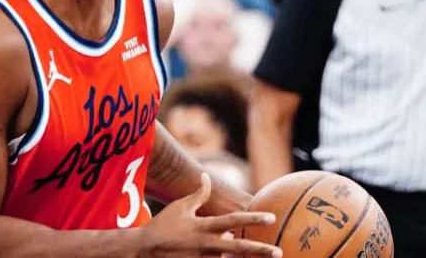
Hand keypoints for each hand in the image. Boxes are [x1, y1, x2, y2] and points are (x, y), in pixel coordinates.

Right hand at [139, 174, 281, 256]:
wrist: (146, 249)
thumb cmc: (164, 224)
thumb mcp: (180, 207)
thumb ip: (198, 194)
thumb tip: (206, 176)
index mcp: (204, 226)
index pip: (233, 221)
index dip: (253, 218)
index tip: (271, 217)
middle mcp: (207, 244)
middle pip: (239, 247)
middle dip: (260, 250)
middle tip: (279, 252)